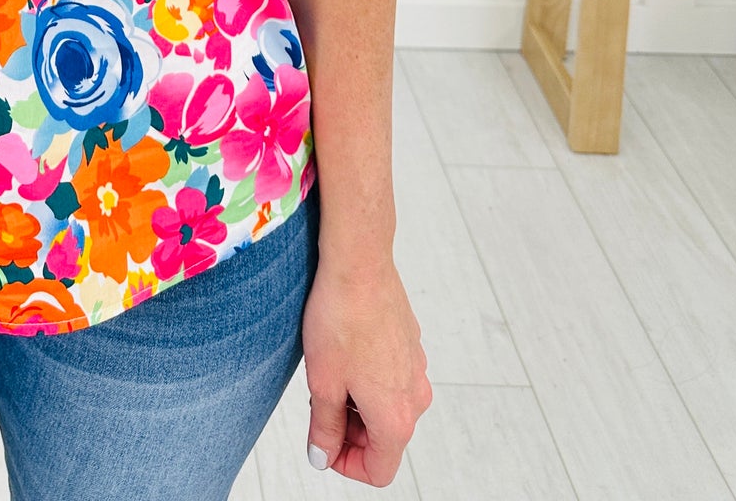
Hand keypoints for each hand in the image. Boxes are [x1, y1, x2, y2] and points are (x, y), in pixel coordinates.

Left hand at [300, 254, 430, 484]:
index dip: (346, 464)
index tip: (322, 443)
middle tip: (318, 403)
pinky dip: (368, 378)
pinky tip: (344, 350)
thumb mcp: (323, 383)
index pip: (379, 470)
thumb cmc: (341, 319)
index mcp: (396, 417)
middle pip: (384, 439)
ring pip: (387, 407)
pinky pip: (392, 378)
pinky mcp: (412, 345)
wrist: (359, 264)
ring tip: (328, 372)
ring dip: (357, 403)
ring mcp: (417, 369)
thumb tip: (323, 456)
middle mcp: (415, 397)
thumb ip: (325, 428)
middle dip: (349, 431)